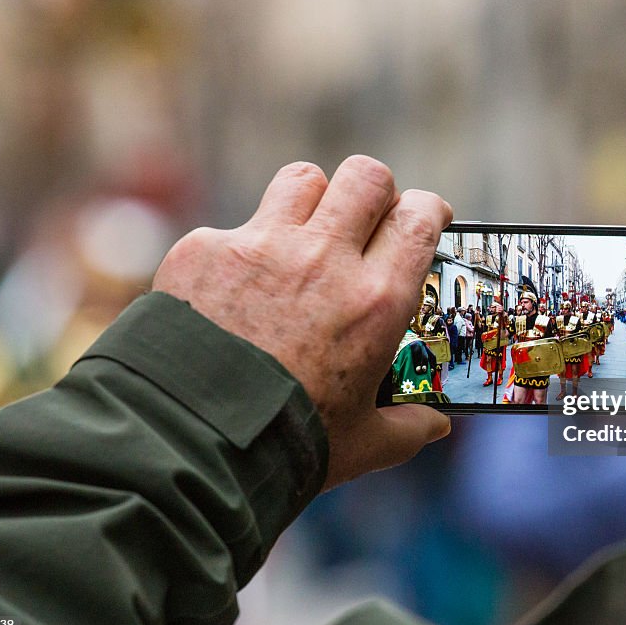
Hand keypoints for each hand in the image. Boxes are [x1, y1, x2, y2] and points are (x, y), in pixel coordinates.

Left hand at [153, 155, 452, 488]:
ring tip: (302, 238)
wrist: (189, 446)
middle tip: (365, 221)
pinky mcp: (204, 250)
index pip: (419, 217)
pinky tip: (231, 294)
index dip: (428, 209)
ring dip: (311, 201)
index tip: (426, 217)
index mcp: (375, 301)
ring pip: (302, 180)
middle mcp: (325, 260)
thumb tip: (436, 424)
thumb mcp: (362, 443)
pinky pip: (233, 229)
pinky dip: (240, 253)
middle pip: (366, 176)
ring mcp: (261, 247)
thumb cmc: (286, 447)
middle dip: (373, 191)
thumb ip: (407, 429)